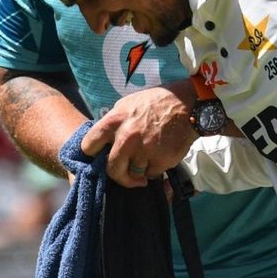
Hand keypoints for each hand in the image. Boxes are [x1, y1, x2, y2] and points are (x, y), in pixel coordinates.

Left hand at [81, 82, 197, 187]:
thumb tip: (103, 141)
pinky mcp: (160, 161)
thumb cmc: (157, 102)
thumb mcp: (128, 104)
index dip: (92, 154)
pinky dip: (156, 168)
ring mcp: (143, 151)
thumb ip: (114, 122)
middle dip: (118, 175)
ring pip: (134, 174)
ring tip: (149, 157)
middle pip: (111, 170)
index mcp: (114, 121)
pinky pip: (152, 174)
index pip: (88, 146)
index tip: (99, 157)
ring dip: (140, 170)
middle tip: (125, 174)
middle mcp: (126, 137)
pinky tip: (161, 155)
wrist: (188, 103)